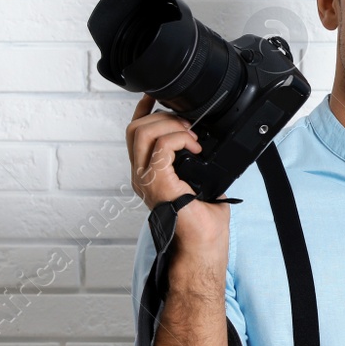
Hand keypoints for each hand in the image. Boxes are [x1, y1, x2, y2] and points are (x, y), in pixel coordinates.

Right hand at [125, 94, 227, 266]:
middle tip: (189, 126)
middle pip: (135, 129)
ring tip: (192, 137)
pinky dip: (180, 140)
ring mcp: (145, 181)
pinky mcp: (157, 184)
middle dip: (163, 116)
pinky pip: (161, 148)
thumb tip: (209, 144)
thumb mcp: (201, 183)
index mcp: (148, 175)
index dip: (143, 109)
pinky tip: (196, 148)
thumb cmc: (203, 225)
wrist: (203, 249)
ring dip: (171, 126)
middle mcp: (141, 177)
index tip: (156, 95)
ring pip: (143, 133)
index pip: (135, 134)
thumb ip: (195, 162)